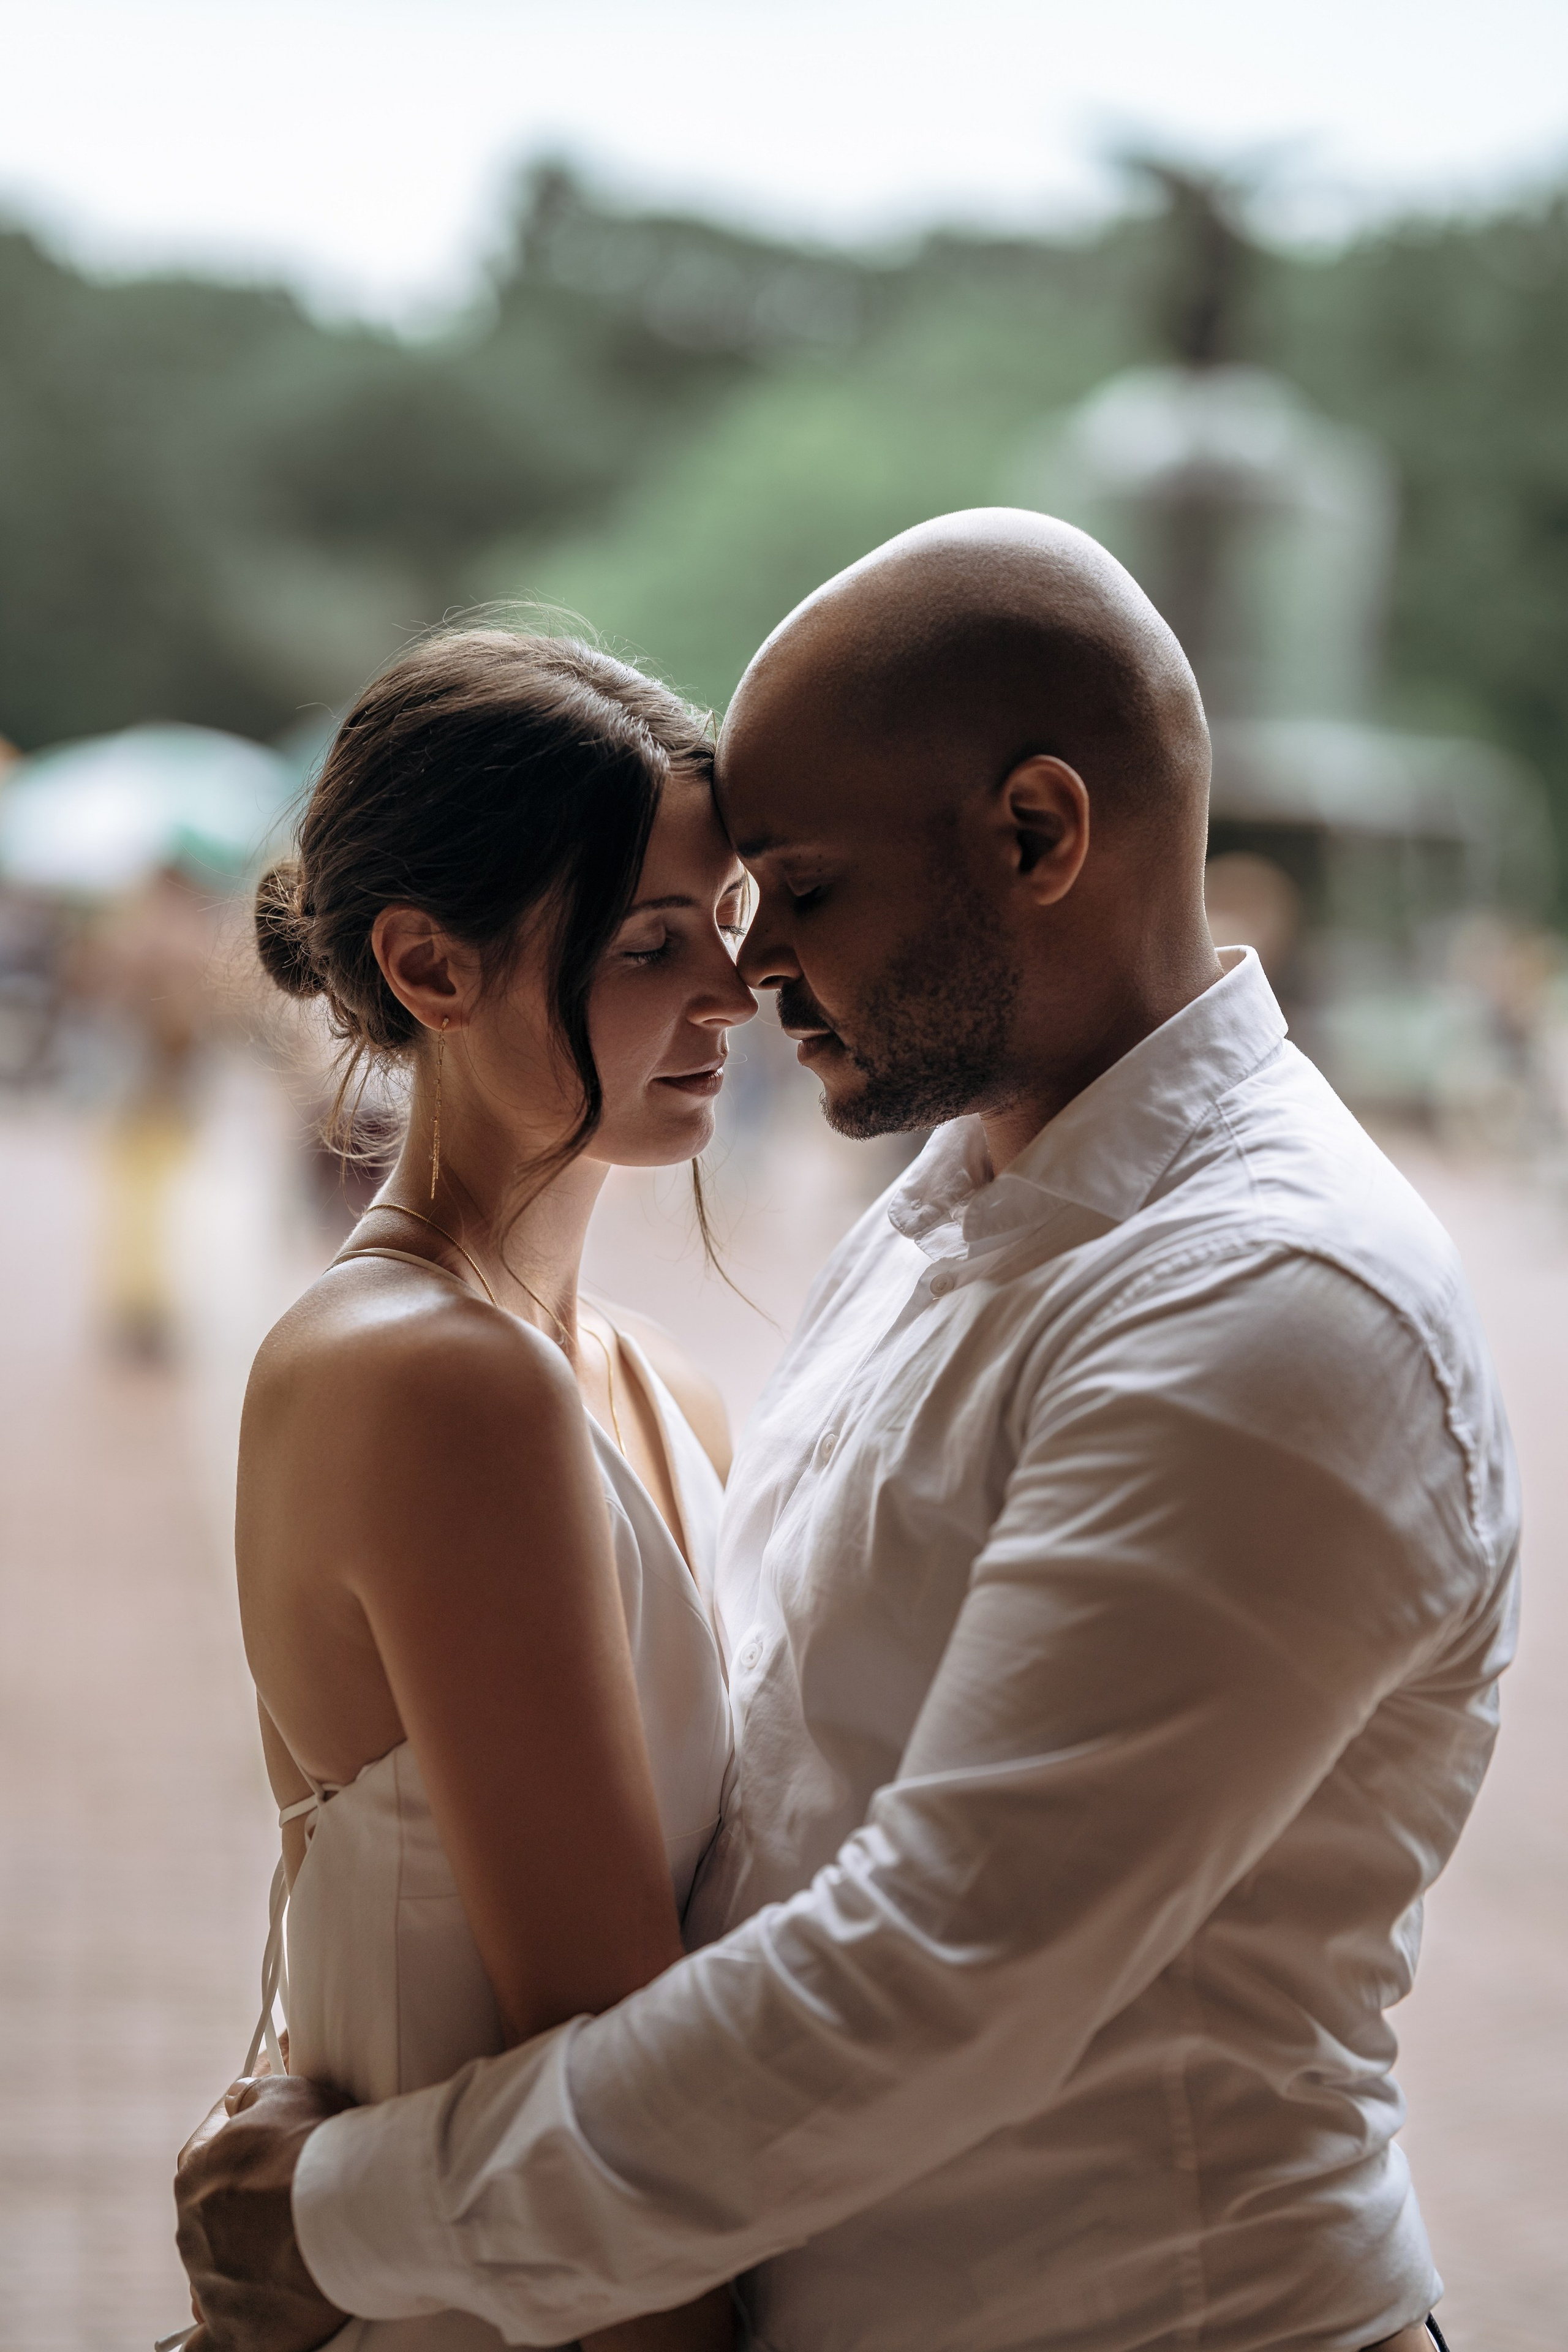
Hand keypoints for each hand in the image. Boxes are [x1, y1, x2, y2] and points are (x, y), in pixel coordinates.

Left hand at [174, 2072, 353, 2351]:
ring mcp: (209, 2283)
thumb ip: (252, 2095)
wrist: (347, 2208)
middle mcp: (191, 2229)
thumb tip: (239, 2094)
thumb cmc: (316, 2145)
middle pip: (215, 2214)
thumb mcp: (284, 2092)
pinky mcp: (233, 2330)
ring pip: (214, 2272)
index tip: (271, 2143)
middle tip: (293, 2199)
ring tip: (289, 2256)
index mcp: (195, 2173)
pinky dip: (209, 2342)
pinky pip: (205, 2347)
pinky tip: (223, 2332)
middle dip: (247, 2206)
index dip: (244, 2143)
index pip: (210, 2150)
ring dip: (241, 2263)